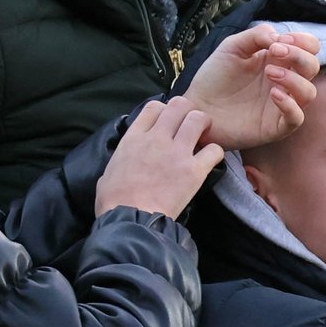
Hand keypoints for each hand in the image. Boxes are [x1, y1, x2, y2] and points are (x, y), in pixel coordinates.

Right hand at [93, 98, 223, 219]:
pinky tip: (210, 160)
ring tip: (204, 135)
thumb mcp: (109, 172)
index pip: (154, 107)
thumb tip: (126, 160)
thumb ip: (122, 158)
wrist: (131, 221)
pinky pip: (214, 150)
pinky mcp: (194, 170)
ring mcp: (176, 152)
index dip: (165, 110)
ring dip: (204, 125)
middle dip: (188, 111)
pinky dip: (216, 153)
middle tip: (191, 124)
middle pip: (179, 105)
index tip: (168, 121)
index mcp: (134, 138)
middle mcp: (156, 139)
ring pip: (198, 119)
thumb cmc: (114, 202)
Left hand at [181, 25, 318, 151]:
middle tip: (275, 52)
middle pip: (312, 66)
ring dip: (294, 79)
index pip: (308, 48)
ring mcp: (282, 104)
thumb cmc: (214, 77)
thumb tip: (279, 37)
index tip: (280, 41)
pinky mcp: (275, 126)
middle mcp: (285, 81)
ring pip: (309, 92)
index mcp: (278, 60)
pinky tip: (273, 94)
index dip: (302, 41)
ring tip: (269, 73)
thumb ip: (256, 36)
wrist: (197, 106)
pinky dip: (290, 105)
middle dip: (299, 56)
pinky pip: (296, 118)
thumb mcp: (232, 47)